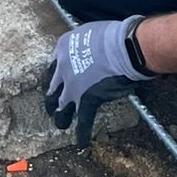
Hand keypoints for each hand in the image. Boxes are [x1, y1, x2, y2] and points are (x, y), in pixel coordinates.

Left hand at [44, 17, 151, 147]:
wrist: (123, 47)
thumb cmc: (113, 36)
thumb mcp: (90, 33)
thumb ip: (83, 45)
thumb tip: (89, 52)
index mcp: (63, 48)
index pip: (53, 67)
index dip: (55, 78)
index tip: (56, 82)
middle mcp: (63, 68)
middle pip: (52, 88)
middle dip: (52, 99)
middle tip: (52, 105)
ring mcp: (73, 87)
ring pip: (61, 107)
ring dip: (60, 116)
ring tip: (60, 123)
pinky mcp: (86, 100)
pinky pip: (82, 121)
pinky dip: (82, 134)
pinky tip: (81, 142)